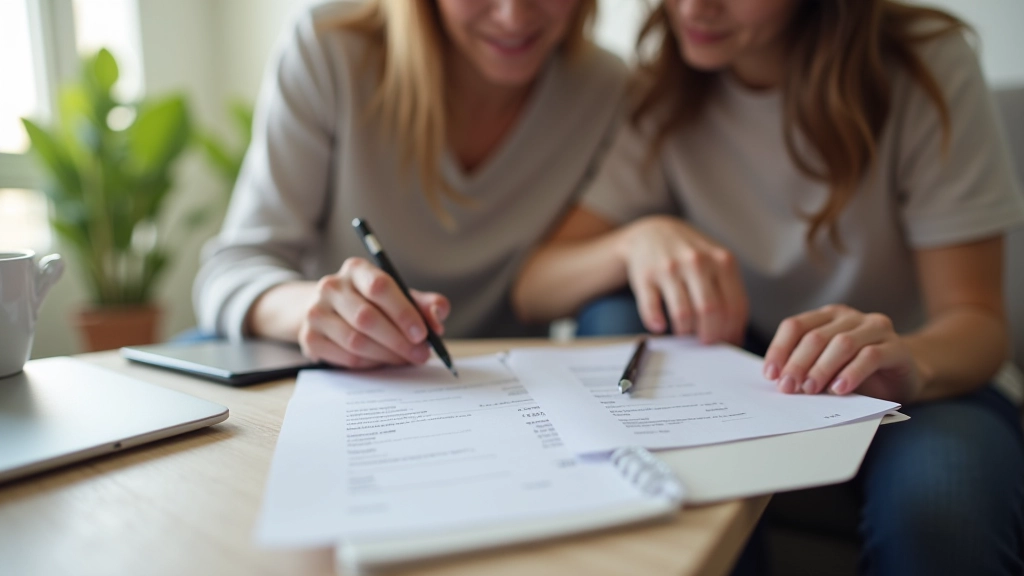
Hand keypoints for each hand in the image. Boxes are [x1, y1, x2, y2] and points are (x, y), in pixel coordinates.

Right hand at [297, 257, 448, 368]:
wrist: (327, 311)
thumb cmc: (371, 303)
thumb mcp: (399, 295)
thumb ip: (424, 303)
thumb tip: (437, 317)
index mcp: (356, 269)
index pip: (380, 287)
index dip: (403, 313)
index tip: (423, 334)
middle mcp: (332, 286)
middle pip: (367, 318)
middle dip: (399, 341)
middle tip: (420, 355)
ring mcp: (316, 312)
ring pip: (356, 341)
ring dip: (387, 355)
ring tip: (405, 359)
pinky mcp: (309, 338)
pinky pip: (346, 357)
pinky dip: (370, 364)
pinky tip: (382, 361)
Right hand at [619, 215, 747, 343]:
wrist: (651, 233)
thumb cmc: (689, 255)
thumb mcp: (716, 262)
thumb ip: (729, 292)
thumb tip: (735, 335)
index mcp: (722, 261)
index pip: (734, 306)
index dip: (732, 332)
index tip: (726, 343)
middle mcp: (697, 262)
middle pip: (710, 311)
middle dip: (710, 336)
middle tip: (705, 343)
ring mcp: (669, 268)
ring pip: (683, 314)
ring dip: (685, 332)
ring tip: (685, 334)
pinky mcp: (645, 276)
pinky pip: (651, 308)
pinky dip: (656, 323)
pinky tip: (660, 326)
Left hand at [763, 304, 923, 402]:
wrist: (903, 376)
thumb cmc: (858, 372)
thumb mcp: (827, 368)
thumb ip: (806, 368)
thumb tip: (778, 380)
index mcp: (827, 316)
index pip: (795, 326)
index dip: (780, 349)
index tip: (771, 375)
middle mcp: (850, 317)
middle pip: (816, 336)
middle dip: (798, 364)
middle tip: (788, 388)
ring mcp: (875, 328)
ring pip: (842, 343)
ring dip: (822, 368)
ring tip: (810, 390)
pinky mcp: (896, 347)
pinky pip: (871, 356)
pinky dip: (852, 373)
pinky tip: (839, 389)